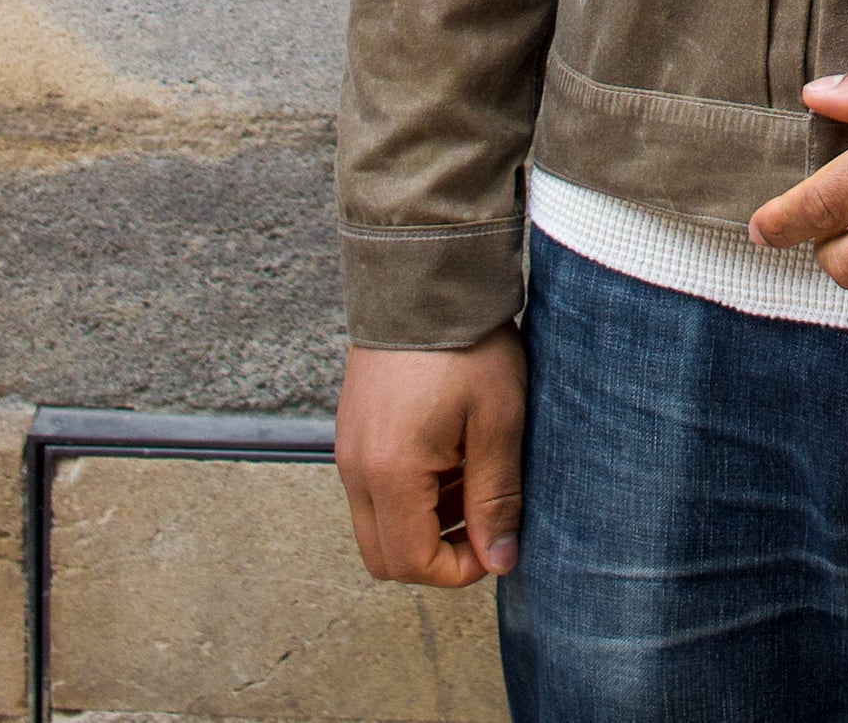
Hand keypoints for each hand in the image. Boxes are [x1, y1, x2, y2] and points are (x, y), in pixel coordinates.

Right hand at [335, 325, 525, 586]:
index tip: (495, 544)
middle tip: (482, 519)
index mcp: (390, 472)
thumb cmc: (466, 344)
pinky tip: (449, 455)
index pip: (412, 562)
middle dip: (436, 553)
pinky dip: (408, 492)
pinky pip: (372, 487)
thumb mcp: (497, 420)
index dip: (457, 569)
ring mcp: (349, 447)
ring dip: (423, 522)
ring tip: (472, 480)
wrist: (426, 277)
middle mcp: (357, 468)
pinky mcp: (352, 428)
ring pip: (377, 523)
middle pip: (385, 556)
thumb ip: (496, 496)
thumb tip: (498, 559)